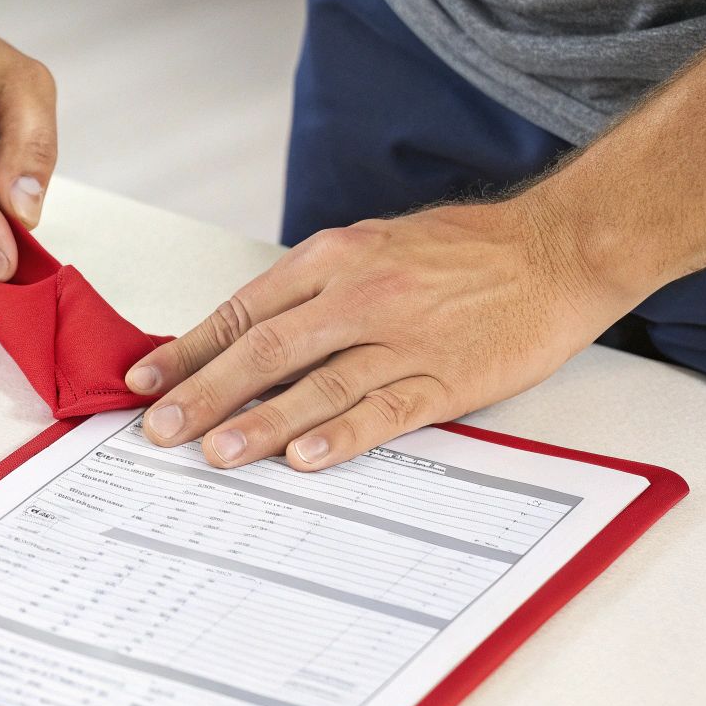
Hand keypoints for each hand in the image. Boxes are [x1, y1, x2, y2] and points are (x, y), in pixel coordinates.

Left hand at [124, 198, 642, 469]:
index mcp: (334, 259)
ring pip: (318, 384)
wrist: (561, 246)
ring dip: (261, 422)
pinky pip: (386, 411)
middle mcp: (362, 295)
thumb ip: (313, 291)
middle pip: (266, 349)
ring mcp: (405, 338)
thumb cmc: (464, 249)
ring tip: (216, 454)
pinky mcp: (447, 377)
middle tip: (161, 429)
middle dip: (205, 392)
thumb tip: (245, 339)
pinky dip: (344, 435)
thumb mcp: (374, 247)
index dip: (189, 349)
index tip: (144, 381)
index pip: (244, 310)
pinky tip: (306, 458)